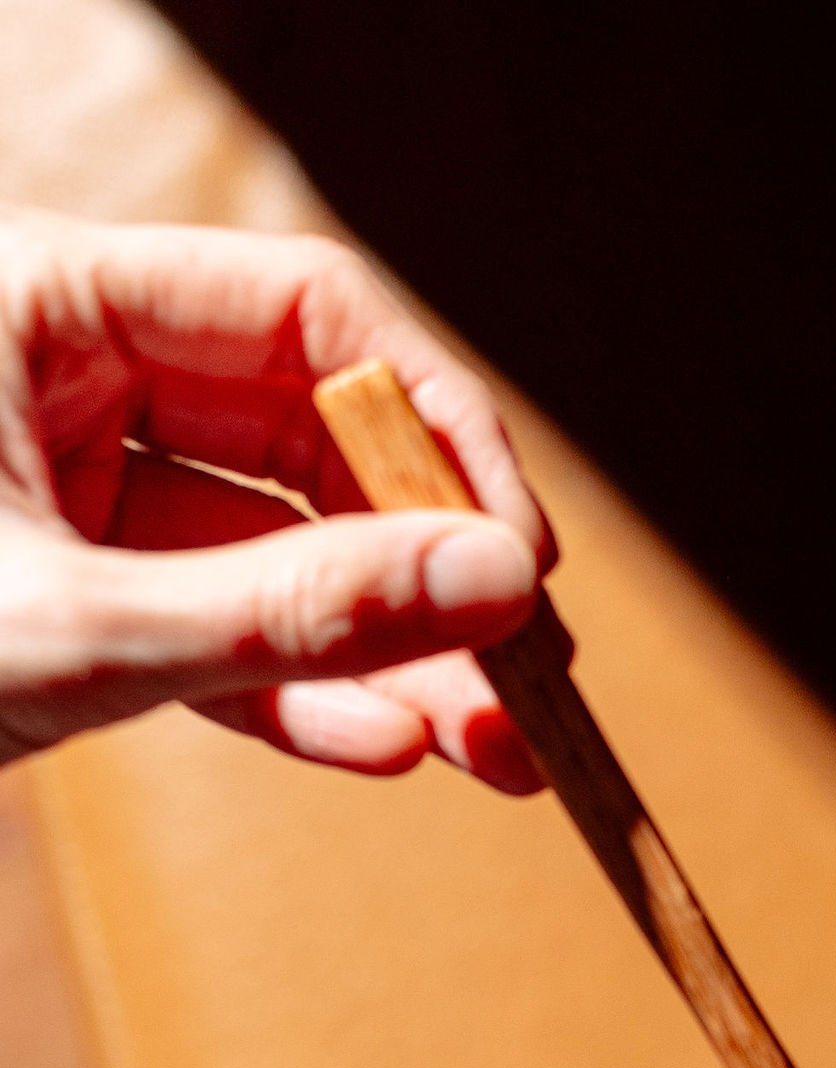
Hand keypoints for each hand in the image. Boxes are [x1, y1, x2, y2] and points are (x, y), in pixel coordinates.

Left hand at [0, 205, 551, 786]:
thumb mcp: (79, 629)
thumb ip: (287, 611)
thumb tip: (494, 587)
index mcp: (46, 300)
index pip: (306, 312)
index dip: (434, 427)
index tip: (520, 552)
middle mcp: (69, 371)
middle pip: (312, 441)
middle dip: (427, 567)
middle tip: (532, 668)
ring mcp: (75, 484)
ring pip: (278, 555)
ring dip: (389, 656)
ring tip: (495, 744)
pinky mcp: (80, 592)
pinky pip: (218, 633)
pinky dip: (302, 695)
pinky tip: (396, 745)